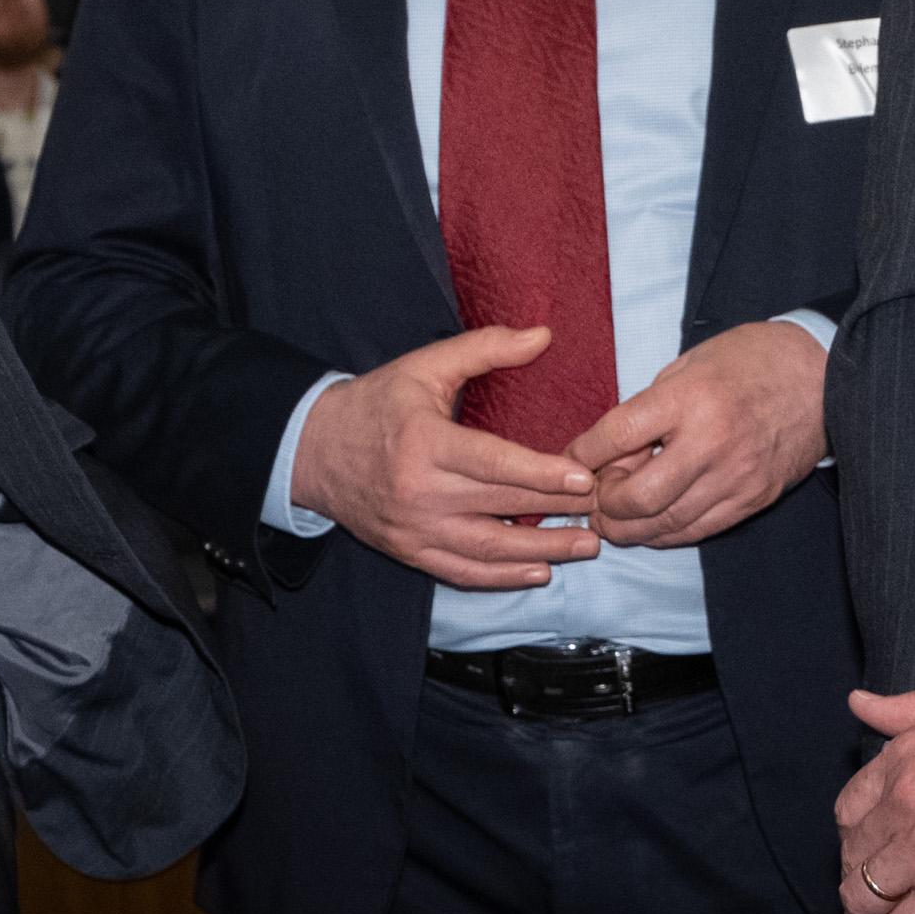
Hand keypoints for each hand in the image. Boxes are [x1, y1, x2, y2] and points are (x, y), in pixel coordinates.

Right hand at [289, 327, 601, 588]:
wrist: (313, 450)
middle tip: (601, 511)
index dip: (541, 474)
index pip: (493, 464)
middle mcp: (419, 493)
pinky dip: (502, 577)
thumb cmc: (376, 403)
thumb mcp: (425, 366)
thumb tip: (543, 336)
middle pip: (499, 508)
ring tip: (585, 547)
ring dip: (541, 552)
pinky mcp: (409, 551)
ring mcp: (414, 528)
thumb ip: (485, 349)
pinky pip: (462, 572)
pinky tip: (537, 572)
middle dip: (555, 513)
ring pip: (487, 551)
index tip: (584, 478)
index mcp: (424, 444)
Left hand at [565, 318, 828, 547]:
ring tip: (613, 519)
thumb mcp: (688, 364)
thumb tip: (609, 453)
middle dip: (604, 506)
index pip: (617, 435)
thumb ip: (648, 408)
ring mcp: (736, 477)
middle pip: (638, 496)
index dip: (581, 455)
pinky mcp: (754, 499)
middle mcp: (712, 441)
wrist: (820, 375)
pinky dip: (666, 533)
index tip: (567, 462)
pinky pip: (698, 530)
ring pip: (666, 524)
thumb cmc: (748, 361)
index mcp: (690, 397)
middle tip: (592, 501)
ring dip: (629, 528)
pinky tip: (650, 525)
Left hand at [835, 683, 914, 913]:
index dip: (856, 842)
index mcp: (908, 756)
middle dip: (860, 889)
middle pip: (855, 859)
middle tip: (878, 913)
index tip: (873, 860)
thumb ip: (913, 710)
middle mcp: (906, 799)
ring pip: (866, 899)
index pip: (849, 810)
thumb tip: (861, 703)